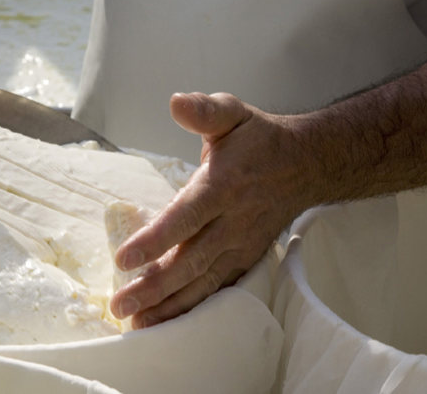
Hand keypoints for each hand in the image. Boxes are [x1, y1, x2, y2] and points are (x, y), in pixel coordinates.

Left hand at [110, 92, 310, 328]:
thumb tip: (175, 101)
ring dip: (170, 306)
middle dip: (154, 287)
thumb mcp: (233, 114)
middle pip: (191, 261)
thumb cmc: (259, 140)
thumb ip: (205, 110)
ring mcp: (241, 245)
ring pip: (204, 283)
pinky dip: (193, 308)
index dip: (155, 240)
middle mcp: (233, 221)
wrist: (306, 165)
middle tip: (120, 306)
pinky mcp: (246, 260)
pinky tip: (167, 322)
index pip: (186, 217)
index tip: (123, 259)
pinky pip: (218, 289)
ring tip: (136, 325)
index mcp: (223, 186)